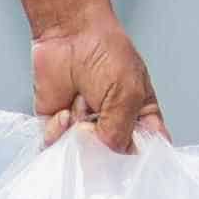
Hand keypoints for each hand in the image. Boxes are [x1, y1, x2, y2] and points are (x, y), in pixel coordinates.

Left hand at [32, 15, 159, 151]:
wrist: (69, 33)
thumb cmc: (107, 52)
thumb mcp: (128, 92)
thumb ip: (121, 128)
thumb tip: (109, 154)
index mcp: (140, 118)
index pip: (145, 150)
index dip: (139, 161)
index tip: (130, 165)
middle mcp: (112, 125)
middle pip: (109, 158)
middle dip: (102, 148)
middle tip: (98, 130)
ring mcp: (84, 126)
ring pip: (80, 154)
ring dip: (79, 133)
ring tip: (82, 106)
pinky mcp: (56, 124)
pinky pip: (54, 144)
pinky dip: (57, 131)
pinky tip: (64, 112)